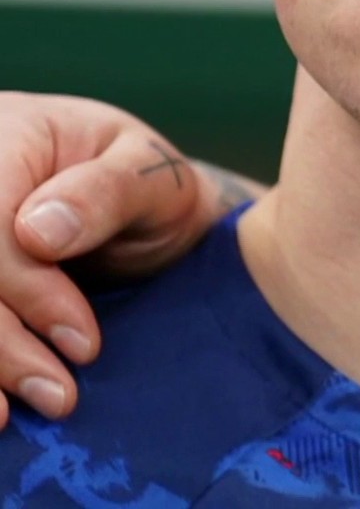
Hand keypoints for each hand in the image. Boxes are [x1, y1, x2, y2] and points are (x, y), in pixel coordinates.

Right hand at [0, 92, 262, 427]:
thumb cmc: (154, 184)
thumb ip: (107, 191)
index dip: (26, 288)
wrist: (151, 213)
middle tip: (59, 394)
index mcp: (10, 134)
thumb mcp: (152, 175)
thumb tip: (36, 231)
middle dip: (2, 341)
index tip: (83, 342)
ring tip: (15, 415)